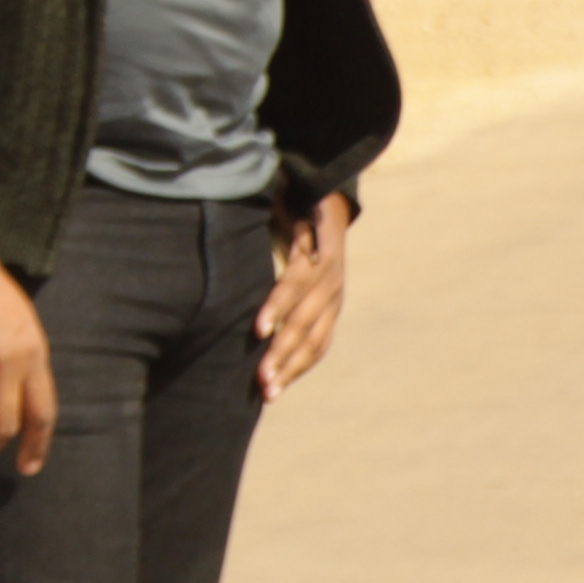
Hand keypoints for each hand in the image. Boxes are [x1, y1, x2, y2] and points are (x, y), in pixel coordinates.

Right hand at [258, 193, 353, 399]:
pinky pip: (296, 283)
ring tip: (262, 370)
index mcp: (329, 303)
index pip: (317, 347)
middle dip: (287, 368)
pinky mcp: (317, 249)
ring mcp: (330, 272)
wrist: (319, 187)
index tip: (270, 395)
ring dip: (282, 346)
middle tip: (265, 392)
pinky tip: (262, 326)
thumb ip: (277, 304)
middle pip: (311, 339)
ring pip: (304, 317)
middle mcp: (334, 292)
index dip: (295, 370)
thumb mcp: (291, 274)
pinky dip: (278, 306)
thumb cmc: (299, 238)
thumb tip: (249, 336)